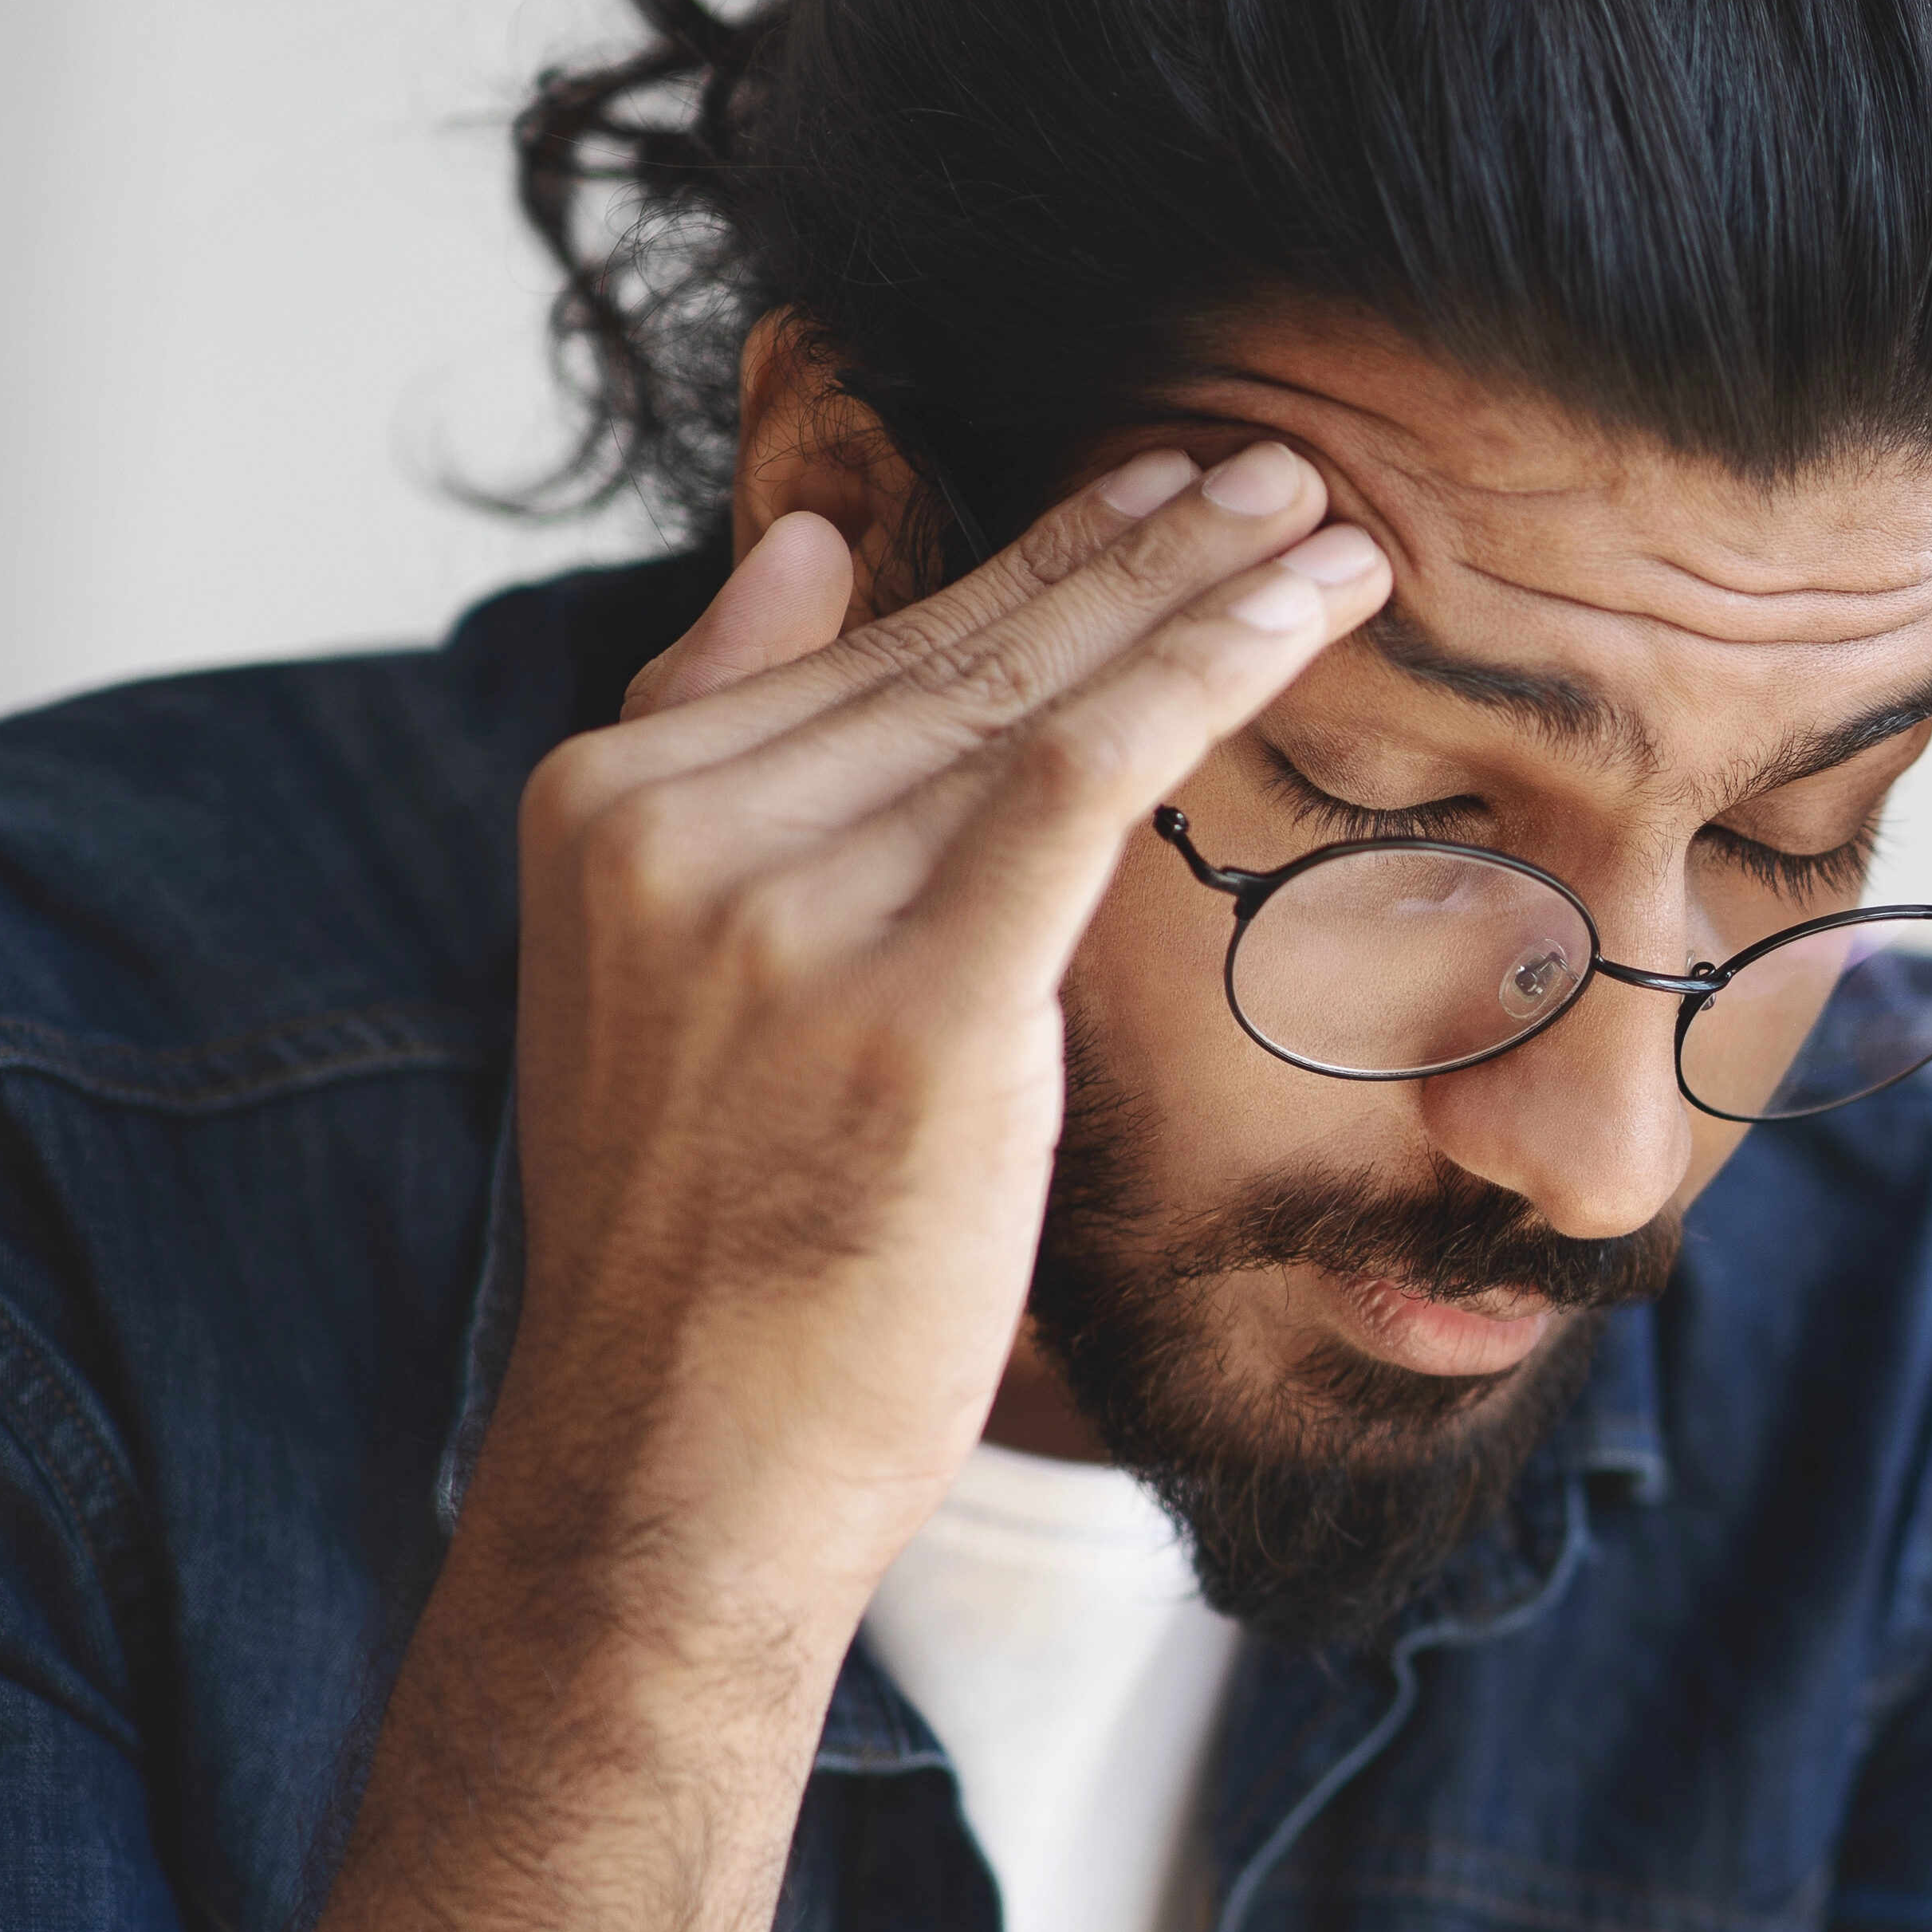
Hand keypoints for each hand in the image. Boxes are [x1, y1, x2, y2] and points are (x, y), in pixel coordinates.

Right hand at [483, 445, 1388, 1638]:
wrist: (680, 1467)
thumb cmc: (716, 1251)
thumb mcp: (667, 977)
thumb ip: (722, 753)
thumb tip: (808, 546)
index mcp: (607, 806)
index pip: (865, 646)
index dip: (1032, 557)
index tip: (1159, 489)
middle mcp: (675, 829)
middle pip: (957, 650)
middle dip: (1134, 545)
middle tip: (1269, 465)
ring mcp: (782, 907)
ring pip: (1032, 691)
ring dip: (1200, 589)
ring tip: (1324, 521)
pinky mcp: (911, 996)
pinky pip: (1084, 774)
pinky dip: (1205, 670)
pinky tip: (1307, 608)